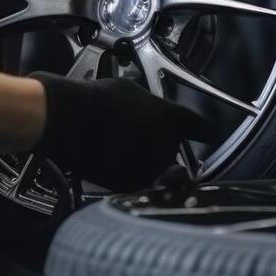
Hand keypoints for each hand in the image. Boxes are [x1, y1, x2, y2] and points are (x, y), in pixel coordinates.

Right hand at [29, 72, 210, 191]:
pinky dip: (132, 176)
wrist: (68, 119)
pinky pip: (139, 182)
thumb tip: (149, 105)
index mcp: (172, 119)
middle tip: (147, 142)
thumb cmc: (97, 100)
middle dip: (169, 152)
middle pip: (180, 154)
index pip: (203, 128)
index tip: (206, 134)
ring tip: (125, 151)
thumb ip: (149, 103)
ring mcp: (150, 169)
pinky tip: (114, 161)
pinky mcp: (129, 186)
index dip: (206, 132)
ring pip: (160, 172)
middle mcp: (167, 147)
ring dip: (151, 166)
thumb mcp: (129, 90)